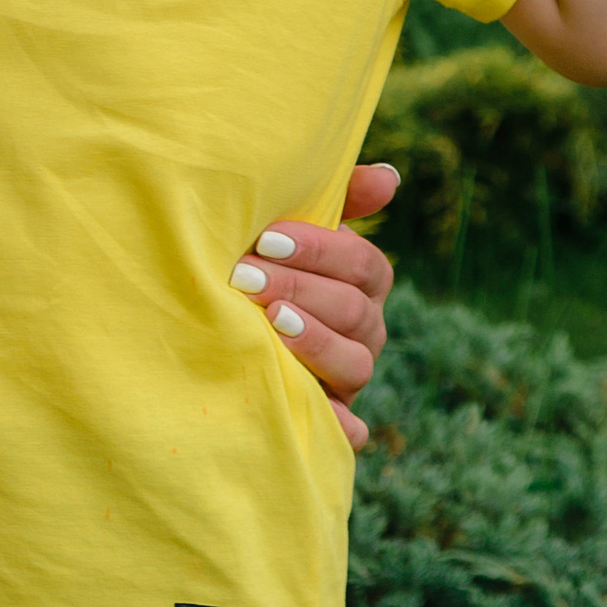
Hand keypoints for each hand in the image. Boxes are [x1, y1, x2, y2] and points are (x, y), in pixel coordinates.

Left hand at [230, 161, 398, 452]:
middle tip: (247, 278)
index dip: (321, 251)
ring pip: (356, 364)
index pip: (363, 264)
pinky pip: (350, 428)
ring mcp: (349, 376)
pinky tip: (328, 417)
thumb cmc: (260, 263)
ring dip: (317, 343)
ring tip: (273, 323)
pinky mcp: (331, 416)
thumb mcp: (290, 227)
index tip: (266, 240)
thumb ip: (338, 198)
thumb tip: (389, 178)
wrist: (216, 326)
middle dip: (302, 290)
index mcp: (362, 282)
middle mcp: (364, 330)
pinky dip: (343, 426)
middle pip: (355, 311)